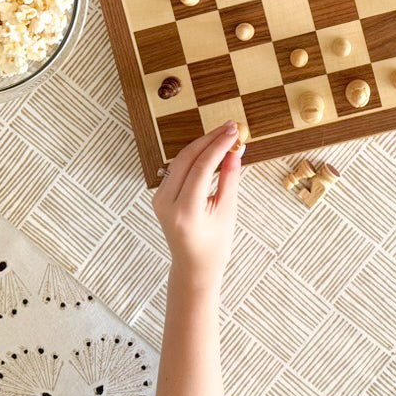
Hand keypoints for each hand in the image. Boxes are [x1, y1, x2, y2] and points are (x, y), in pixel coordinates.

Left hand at [152, 122, 244, 290]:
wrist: (194, 267)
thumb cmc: (215, 245)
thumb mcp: (227, 211)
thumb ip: (230, 178)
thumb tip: (235, 149)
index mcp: (185, 211)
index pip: (201, 167)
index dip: (219, 145)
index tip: (234, 132)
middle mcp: (166, 203)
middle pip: (186, 158)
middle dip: (210, 139)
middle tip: (231, 127)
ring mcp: (159, 199)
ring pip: (179, 160)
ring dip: (202, 145)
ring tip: (224, 134)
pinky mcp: (159, 196)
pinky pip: (177, 169)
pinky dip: (194, 156)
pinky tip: (210, 148)